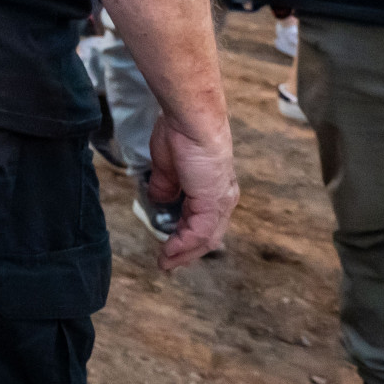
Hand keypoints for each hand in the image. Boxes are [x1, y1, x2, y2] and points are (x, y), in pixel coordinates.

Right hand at [146, 113, 237, 270]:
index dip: (187, 237)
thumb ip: (165, 185)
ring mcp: (219, 202)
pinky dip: (183, 245)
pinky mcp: (213, 203)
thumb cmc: (180, 133)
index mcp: (213, 188)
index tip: (170, 247)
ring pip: (205, 238)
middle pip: (208, 235)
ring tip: (166, 263)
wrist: (192, 120)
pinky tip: (168, 252)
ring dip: (185, 253)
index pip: (203, 221)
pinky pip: (199, 233)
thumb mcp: (166, 165)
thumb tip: (160, 199)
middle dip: (188, 252)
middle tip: (168, 263)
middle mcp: (222, 198)